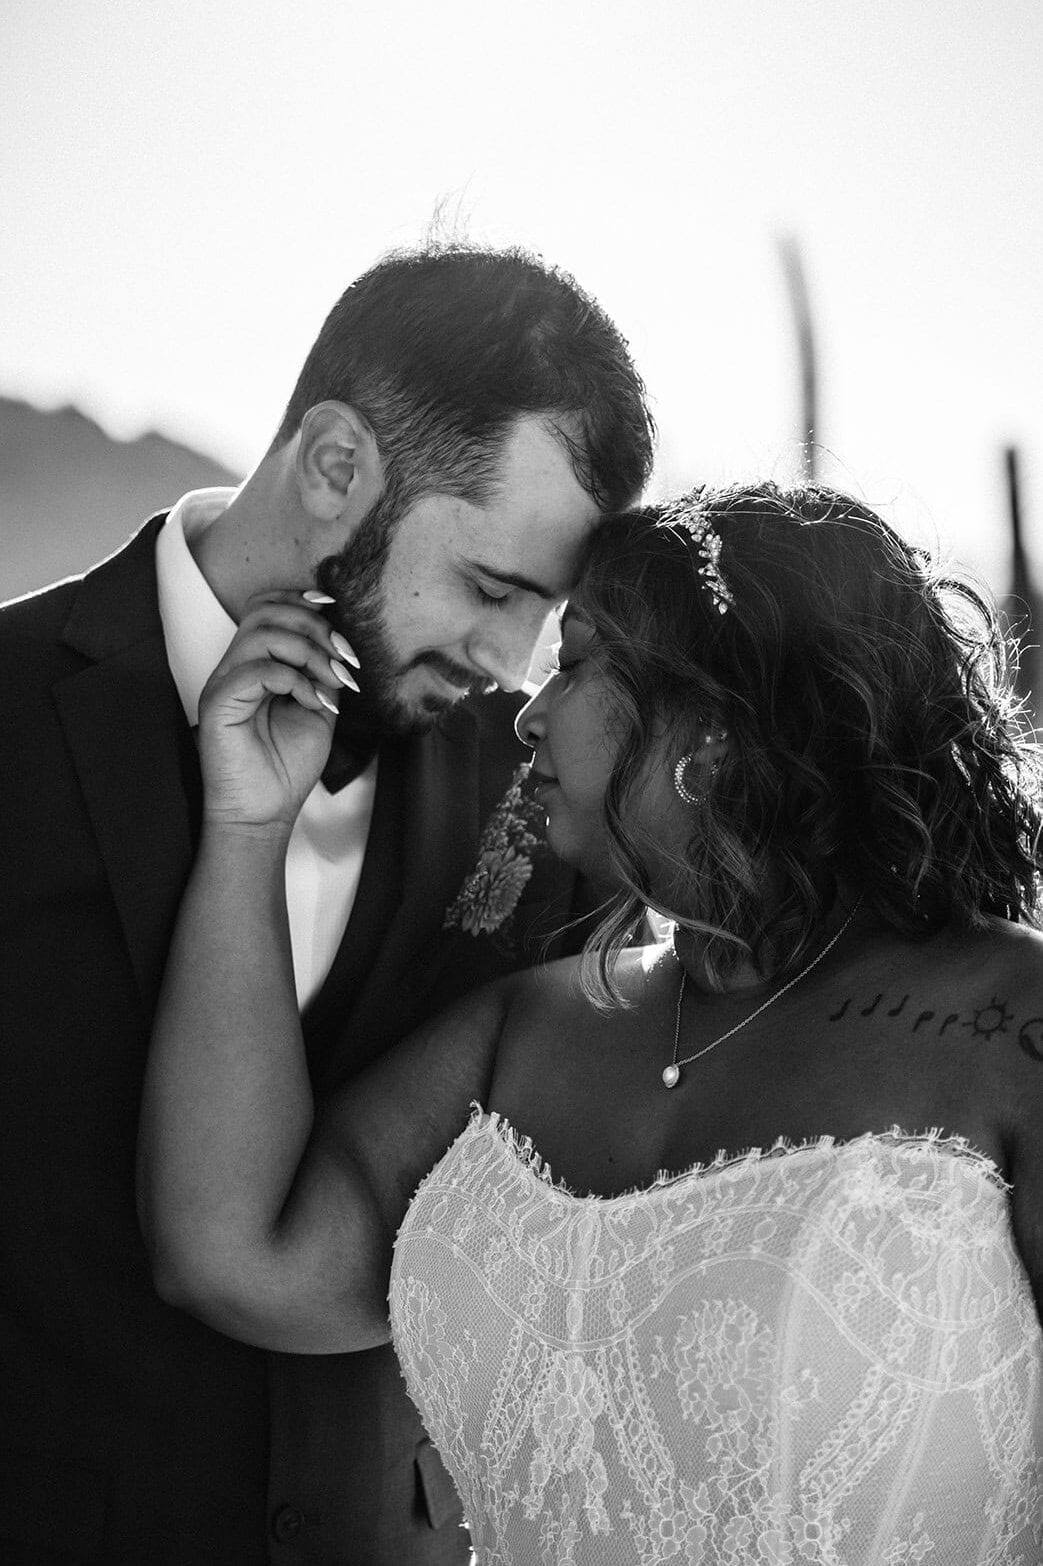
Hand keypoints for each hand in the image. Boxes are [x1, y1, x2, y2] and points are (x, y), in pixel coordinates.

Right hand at [197, 592, 360, 828]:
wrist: (264, 813)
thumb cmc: (286, 766)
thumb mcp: (318, 710)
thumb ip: (322, 673)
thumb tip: (338, 644)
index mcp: (254, 664)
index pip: (266, 607)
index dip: (299, 599)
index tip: (335, 610)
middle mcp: (234, 667)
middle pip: (265, 610)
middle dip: (313, 624)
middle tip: (344, 655)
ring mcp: (223, 683)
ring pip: (262, 634)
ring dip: (309, 651)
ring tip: (333, 681)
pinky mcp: (218, 704)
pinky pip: (257, 670)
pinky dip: (295, 680)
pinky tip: (313, 702)